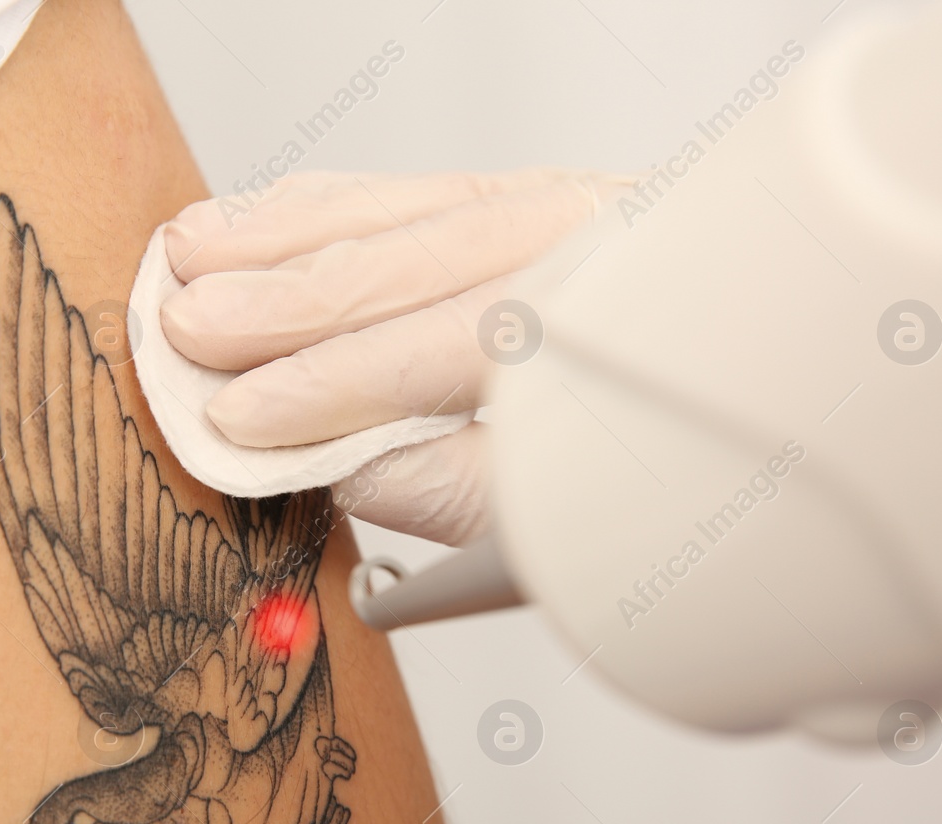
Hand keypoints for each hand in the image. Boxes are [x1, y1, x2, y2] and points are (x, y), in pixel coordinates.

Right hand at [159, 168, 627, 545]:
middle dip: (283, 303)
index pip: (444, 353)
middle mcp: (586, 247)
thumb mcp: (570, 515)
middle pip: (413, 267)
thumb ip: (452, 491)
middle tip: (186, 330)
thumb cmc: (668, 468)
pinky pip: (417, 191)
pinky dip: (330, 206)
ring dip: (283, 238)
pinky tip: (262, 217)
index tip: (241, 417)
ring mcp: (561, 209)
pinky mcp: (534, 196)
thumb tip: (338, 468)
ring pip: (403, 214)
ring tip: (190, 257)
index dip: (330, 389)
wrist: (755, 400)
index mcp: (604, 331)